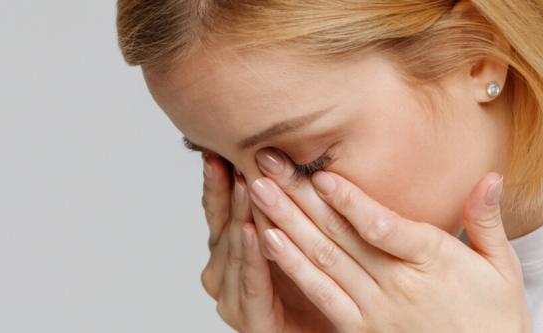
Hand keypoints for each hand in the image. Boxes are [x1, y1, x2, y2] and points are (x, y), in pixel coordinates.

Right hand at [198, 154, 333, 331]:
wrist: (325, 329)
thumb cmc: (314, 282)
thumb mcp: (297, 234)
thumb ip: (285, 202)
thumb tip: (287, 153)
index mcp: (230, 247)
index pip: (219, 207)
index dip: (218, 178)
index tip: (218, 146)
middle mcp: (223, 269)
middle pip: (223, 222)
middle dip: (228, 188)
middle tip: (230, 154)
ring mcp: (231, 295)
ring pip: (234, 249)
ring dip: (240, 215)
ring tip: (245, 183)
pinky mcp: (248, 319)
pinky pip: (250, 282)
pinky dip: (251, 257)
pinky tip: (253, 233)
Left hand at [246, 149, 529, 331]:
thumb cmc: (493, 317)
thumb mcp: (501, 268)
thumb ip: (486, 221)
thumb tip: (492, 176)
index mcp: (433, 261)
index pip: (384, 227)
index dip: (350, 201)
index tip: (320, 174)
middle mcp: (399, 285)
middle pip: (342, 235)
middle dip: (301, 195)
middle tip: (269, 161)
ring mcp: (375, 308)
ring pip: (324, 259)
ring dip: (287, 222)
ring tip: (258, 191)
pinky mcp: (360, 329)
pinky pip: (320, 294)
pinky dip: (293, 267)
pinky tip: (269, 241)